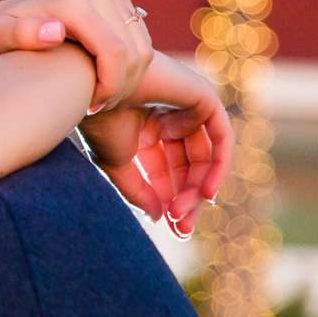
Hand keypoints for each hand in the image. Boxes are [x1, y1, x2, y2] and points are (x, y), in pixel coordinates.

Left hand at [0, 0, 151, 115]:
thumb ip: (19, 34)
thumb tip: (55, 31)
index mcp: (74, 1)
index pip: (115, 52)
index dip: (110, 87)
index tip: (89, 107)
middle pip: (133, 52)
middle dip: (119, 87)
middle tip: (92, 105)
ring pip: (142, 49)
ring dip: (126, 79)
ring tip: (95, 95)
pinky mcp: (119, 2)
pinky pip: (141, 42)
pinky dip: (128, 67)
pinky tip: (100, 79)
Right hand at [79, 54, 232, 237]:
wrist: (96, 88)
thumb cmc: (100, 119)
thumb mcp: (118, 164)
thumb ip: (139, 190)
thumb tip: (158, 216)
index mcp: (147, 128)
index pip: (167, 171)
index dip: (169, 199)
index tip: (170, 227)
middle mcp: (170, 116)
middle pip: (188, 167)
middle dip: (186, 198)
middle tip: (180, 228)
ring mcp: (189, 106)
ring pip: (205, 157)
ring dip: (197, 188)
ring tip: (183, 212)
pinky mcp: (204, 97)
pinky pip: (221, 138)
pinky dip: (218, 166)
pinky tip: (206, 193)